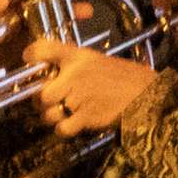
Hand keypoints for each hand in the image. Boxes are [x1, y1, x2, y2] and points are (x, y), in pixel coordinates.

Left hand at [23, 39, 153, 136]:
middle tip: (50, 100)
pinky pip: (62, 128)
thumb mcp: (95, 60)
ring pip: (48, 112)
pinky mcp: (87, 116)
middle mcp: (75, 74)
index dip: (31, 54)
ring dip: (52, 115)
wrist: (147, 93)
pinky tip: (72, 122)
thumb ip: (70, 63)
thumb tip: (45, 73)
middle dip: (42, 100)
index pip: (43, 48)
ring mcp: (80, 96)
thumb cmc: (122, 77)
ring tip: (64, 111)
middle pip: (41, 92)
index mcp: (78, 57)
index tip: (29, 60)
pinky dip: (63, 129)